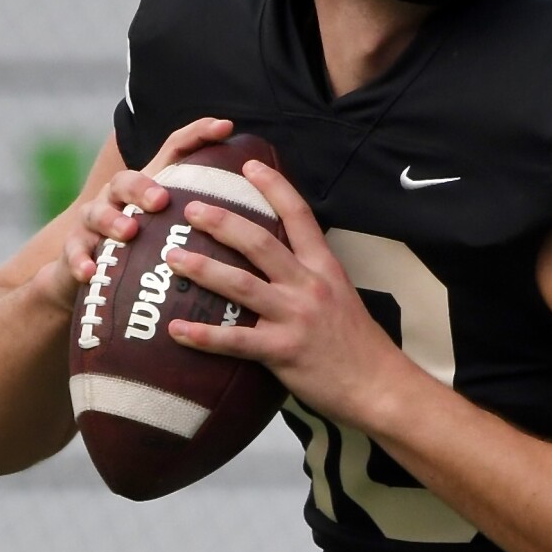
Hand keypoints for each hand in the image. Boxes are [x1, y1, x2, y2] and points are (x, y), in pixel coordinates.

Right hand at [40, 117, 234, 312]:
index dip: (198, 134)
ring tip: (128, 232)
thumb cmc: (143, 248)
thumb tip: (266, 217)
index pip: (174, 152)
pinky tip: (91, 272)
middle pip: (128, 180)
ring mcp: (93, 222)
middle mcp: (119, 198)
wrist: (85, 272)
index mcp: (151, 187)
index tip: (226, 126)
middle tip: (161, 200)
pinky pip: (74, 254)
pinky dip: (81, 261)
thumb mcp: (174, 231)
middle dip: (144, 187)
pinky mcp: (74, 250)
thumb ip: (208, 218)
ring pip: (97, 212)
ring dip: (112, 221)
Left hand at [162, 158, 412, 420]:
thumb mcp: (341, 296)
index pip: (300, 216)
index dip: (274, 187)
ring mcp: (295, 317)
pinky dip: (203, 335)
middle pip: (260, 243)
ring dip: (202, 268)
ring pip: (241, 285)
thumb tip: (276, 262)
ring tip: (171, 257)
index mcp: (324, 268)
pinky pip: (235, 341)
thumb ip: (309, 277)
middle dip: (222, 222)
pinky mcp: (282, 351)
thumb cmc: (358, 344)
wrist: (380, 385)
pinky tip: (175, 330)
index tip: (249, 165)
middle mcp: (309, 285)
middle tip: (190, 209)